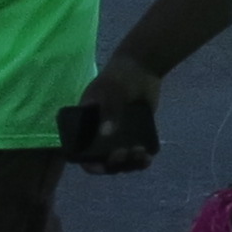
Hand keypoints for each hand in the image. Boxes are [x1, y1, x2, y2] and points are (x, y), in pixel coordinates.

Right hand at [65, 59, 162, 175]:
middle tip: (126, 154)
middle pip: (104, 160)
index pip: (82, 150)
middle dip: (115, 163)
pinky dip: (141, 159)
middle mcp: (100, 133)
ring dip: (130, 164)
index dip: (89, 162)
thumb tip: (106, 134)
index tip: (102, 165)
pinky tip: (149, 156)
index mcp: (87, 124)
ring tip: (142, 156)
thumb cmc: (119, 76)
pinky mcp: (135, 134)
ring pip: (121, 160)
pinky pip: (135, 153)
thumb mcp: (111, 91)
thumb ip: (108, 110)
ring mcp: (118, 135)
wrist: (143, 66)